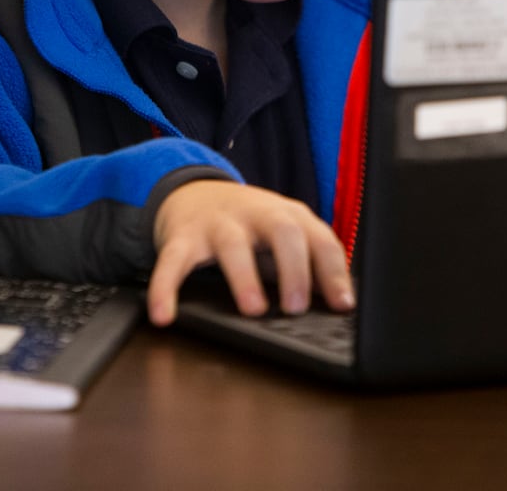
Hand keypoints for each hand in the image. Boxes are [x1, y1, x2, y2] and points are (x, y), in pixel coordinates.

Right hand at [147, 180, 354, 326]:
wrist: (194, 191)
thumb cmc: (250, 224)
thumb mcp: (284, 234)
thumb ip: (310, 263)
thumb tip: (340, 305)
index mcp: (288, 216)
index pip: (320, 239)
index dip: (334, 271)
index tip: (342, 304)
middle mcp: (256, 215)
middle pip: (283, 231)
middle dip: (293, 268)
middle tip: (296, 307)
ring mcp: (219, 224)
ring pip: (233, 245)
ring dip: (244, 278)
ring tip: (253, 310)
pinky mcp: (182, 237)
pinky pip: (172, 262)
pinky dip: (165, 289)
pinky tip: (164, 315)